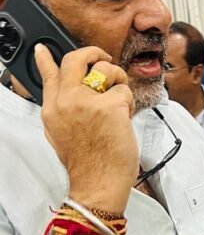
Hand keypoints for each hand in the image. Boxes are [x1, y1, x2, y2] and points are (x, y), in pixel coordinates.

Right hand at [36, 44, 137, 211]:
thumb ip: (64, 109)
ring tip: (119, 102)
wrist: (97, 184)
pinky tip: (125, 118)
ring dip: (118, 81)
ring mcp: (87, 101)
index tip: (43, 49)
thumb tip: (71, 93)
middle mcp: (66, 101)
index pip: (48, 75)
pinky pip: (125, 90)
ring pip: (106, 69)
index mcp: (52, 109)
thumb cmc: (88, 164)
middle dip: (93, 53)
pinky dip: (130, 103)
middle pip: (76, 59)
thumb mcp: (62, 134)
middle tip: (103, 59)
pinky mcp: (111, 105)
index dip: (45, 59)